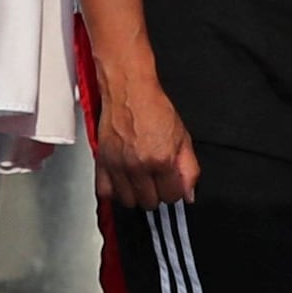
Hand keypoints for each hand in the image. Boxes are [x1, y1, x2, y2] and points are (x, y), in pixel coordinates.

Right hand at [88, 67, 199, 207]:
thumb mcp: (182, 137)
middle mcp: (138, 166)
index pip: (172, 196)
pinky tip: (123, 182)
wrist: (129, 90)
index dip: (174, 190)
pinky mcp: (102, 163)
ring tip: (140, 181)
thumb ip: (189, 169)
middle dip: (156, 193)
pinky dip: (114, 191)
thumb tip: (189, 194)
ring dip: (136, 195)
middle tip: (156, 180)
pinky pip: (106, 192)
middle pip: (150, 202)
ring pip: (128, 201)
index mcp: (161, 159)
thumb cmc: (153, 108)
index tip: (172, 183)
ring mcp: (118, 166)